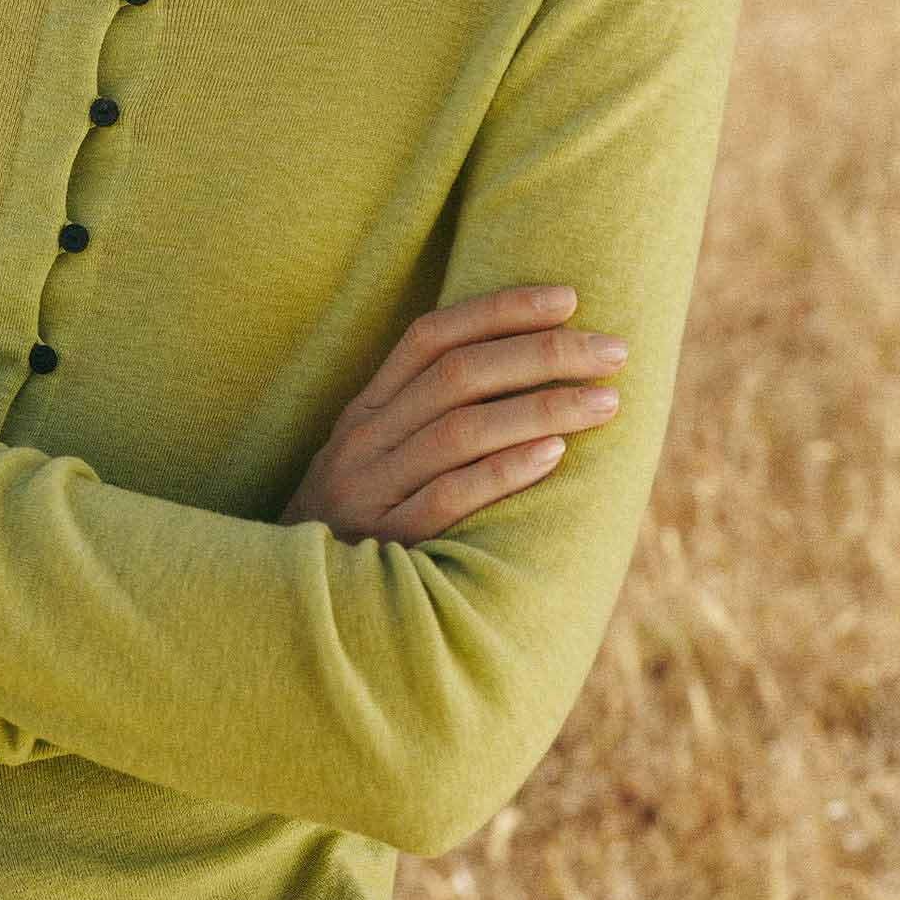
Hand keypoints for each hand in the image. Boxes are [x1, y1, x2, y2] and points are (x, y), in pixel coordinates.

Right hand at [279, 286, 627, 545]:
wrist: (288, 601)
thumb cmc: (357, 521)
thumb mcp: (374, 456)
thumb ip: (426, 417)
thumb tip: (526, 372)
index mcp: (366, 408)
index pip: (432, 337)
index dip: (500, 310)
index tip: (568, 298)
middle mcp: (364, 438)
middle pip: (457, 376)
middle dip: (541, 354)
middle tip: (611, 351)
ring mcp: (370, 490)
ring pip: (459, 431)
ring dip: (540, 408)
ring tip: (605, 401)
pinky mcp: (385, 543)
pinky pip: (448, 498)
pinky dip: (503, 472)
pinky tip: (554, 454)